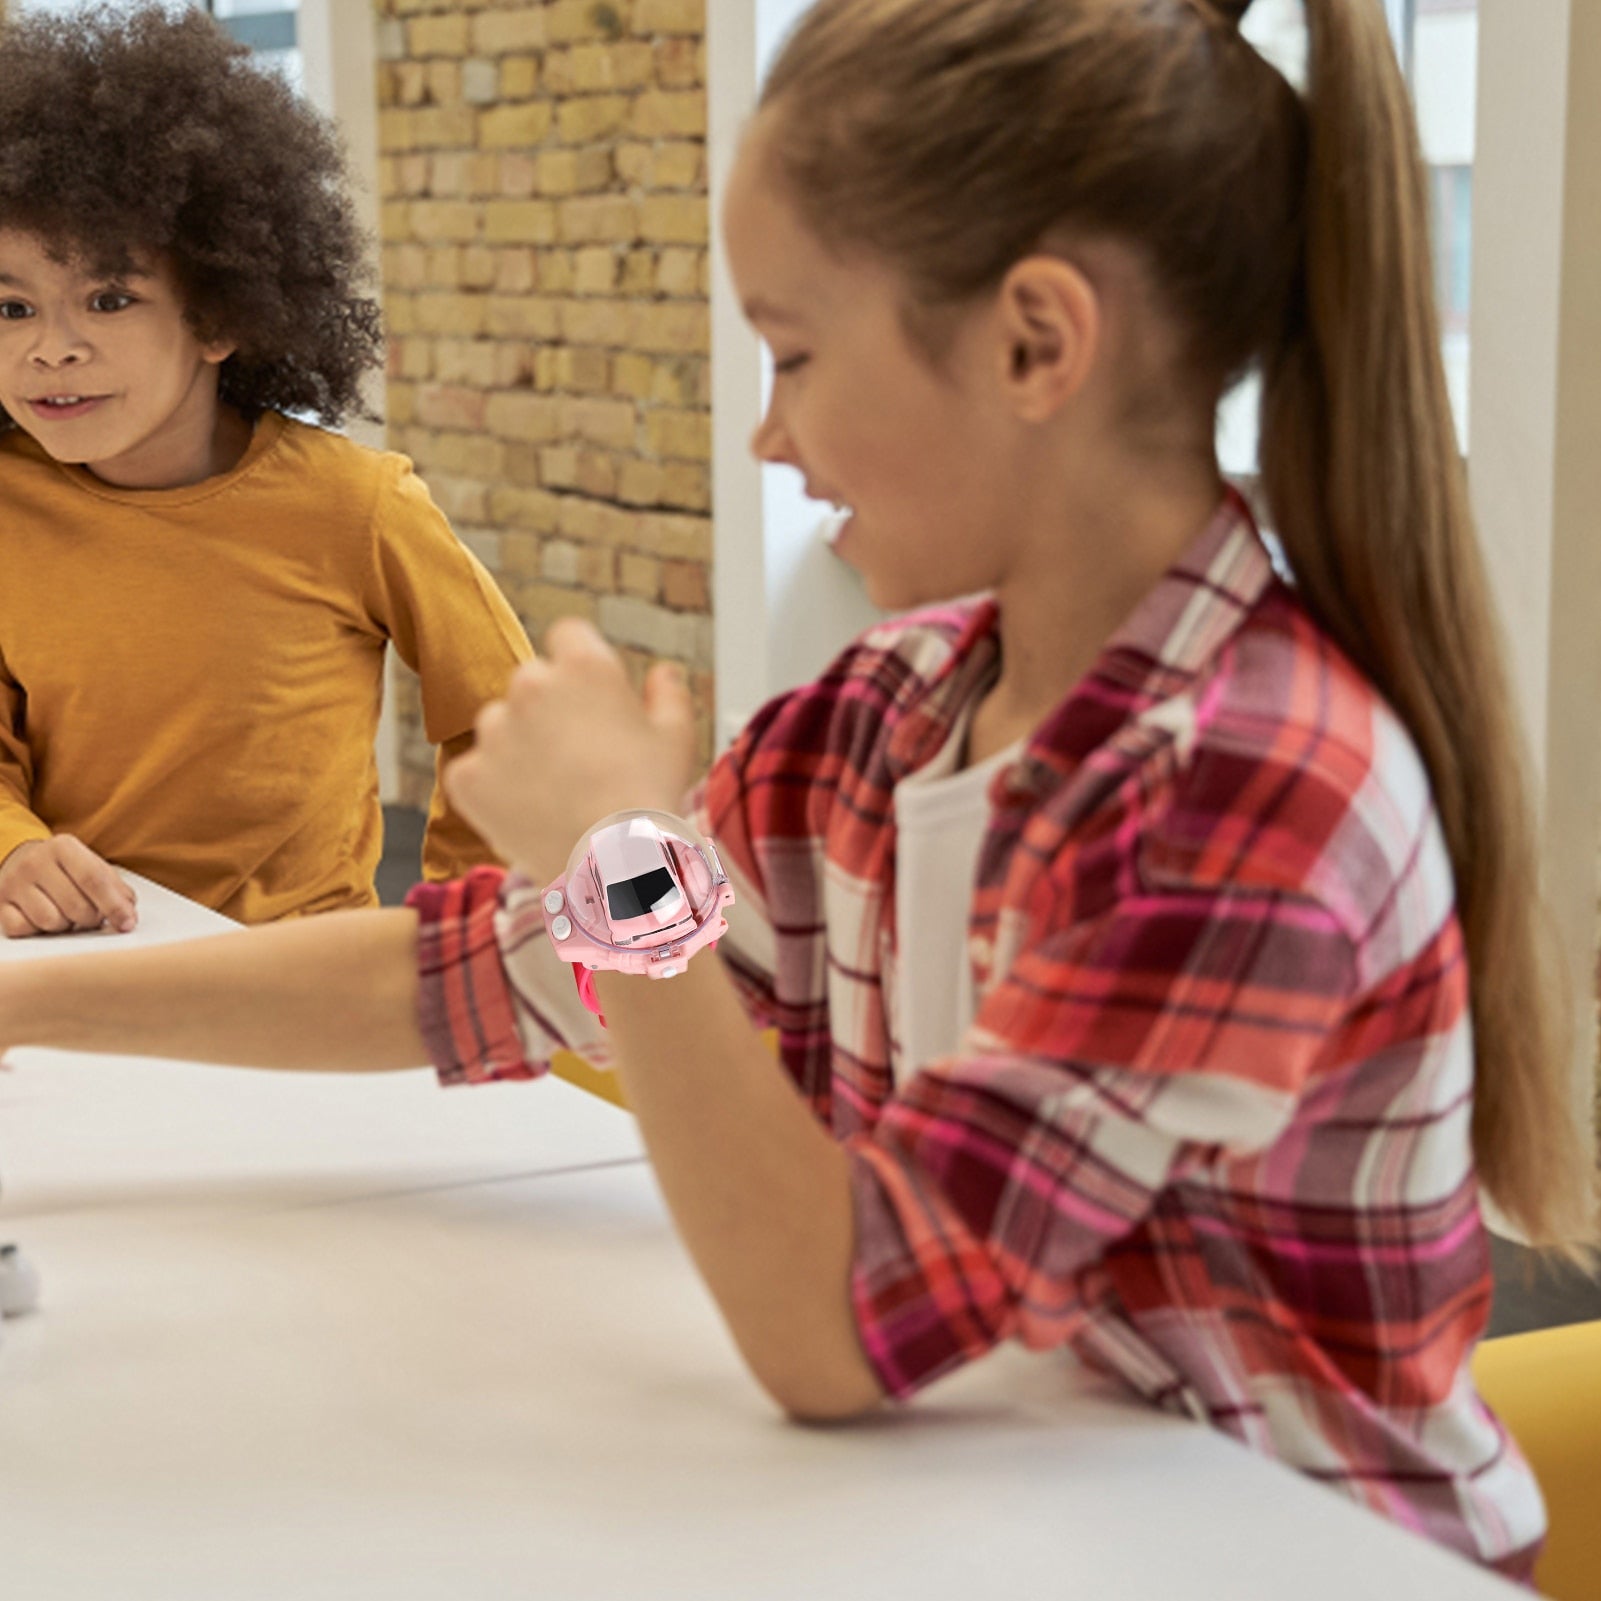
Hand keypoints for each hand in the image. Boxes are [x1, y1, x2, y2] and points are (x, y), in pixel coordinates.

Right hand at [0, 837, 137, 937]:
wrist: (19, 860)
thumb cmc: (64, 868)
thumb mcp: (91, 866)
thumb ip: (115, 888)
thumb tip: (128, 914)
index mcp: (64, 847)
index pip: (94, 879)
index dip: (114, 906)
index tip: (127, 924)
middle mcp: (35, 861)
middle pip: (76, 906)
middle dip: (91, 918)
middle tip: (90, 914)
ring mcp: (13, 883)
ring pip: (51, 921)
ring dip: (65, 925)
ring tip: (66, 913)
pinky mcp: (0, 903)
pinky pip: (24, 929)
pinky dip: (38, 930)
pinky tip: (42, 917)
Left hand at [446, 618, 696, 885]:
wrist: (613, 866)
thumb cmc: (651, 798)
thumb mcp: (677, 738)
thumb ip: (669, 694)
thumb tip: (662, 673)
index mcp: (585, 666)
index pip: (568, 634)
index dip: (580, 662)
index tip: (588, 695)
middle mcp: (531, 685)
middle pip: (532, 682)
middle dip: (549, 709)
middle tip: (578, 756)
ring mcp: (493, 731)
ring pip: (501, 726)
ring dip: (519, 747)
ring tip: (555, 791)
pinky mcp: (466, 775)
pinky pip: (476, 772)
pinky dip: (495, 789)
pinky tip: (530, 812)